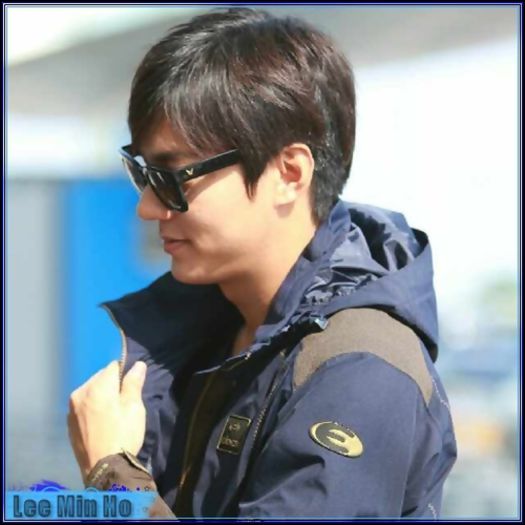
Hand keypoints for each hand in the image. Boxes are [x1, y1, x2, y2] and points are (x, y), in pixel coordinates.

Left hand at [67, 360, 146, 483]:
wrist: (104, 470)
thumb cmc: (123, 435)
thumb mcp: (134, 408)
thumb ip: (133, 383)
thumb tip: (138, 364)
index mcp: (97, 387)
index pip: (113, 367)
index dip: (125, 375)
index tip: (131, 390)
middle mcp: (80, 393)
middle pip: (100, 378)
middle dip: (111, 386)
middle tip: (123, 405)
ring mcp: (71, 409)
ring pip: (90, 392)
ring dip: (101, 397)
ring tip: (112, 416)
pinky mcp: (69, 423)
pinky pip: (83, 407)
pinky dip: (92, 410)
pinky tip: (101, 425)